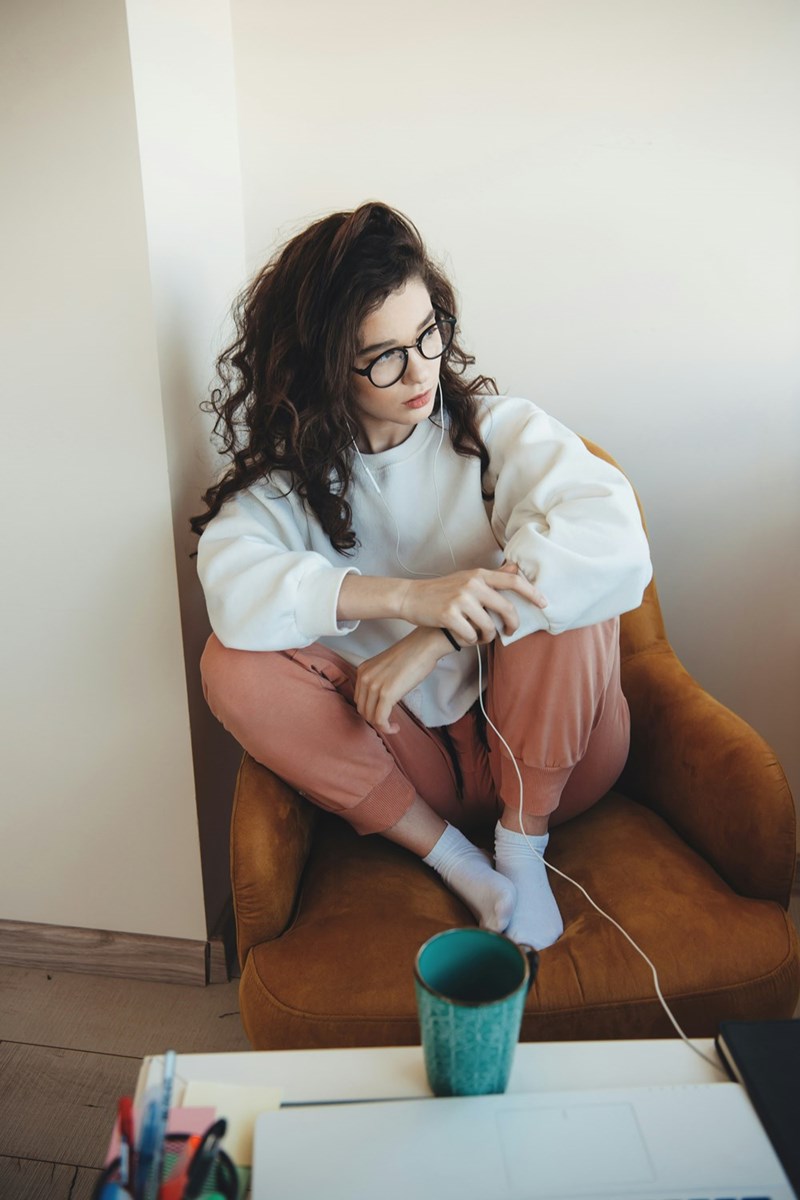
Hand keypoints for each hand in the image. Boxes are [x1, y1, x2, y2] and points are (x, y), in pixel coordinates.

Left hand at [354, 628, 447, 734]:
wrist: (423, 646)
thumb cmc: (411, 655)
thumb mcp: (386, 668)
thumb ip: (379, 681)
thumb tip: (382, 700)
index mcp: (363, 670)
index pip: (359, 699)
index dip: (370, 710)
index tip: (382, 714)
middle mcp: (364, 678)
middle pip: (362, 709)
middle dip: (374, 719)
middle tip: (388, 721)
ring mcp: (374, 686)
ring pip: (370, 716)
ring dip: (381, 725)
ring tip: (393, 725)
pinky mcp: (386, 694)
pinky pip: (380, 719)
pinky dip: (386, 728)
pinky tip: (395, 727)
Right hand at [397, 563, 546, 644]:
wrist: (411, 597)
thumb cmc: (441, 591)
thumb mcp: (467, 578)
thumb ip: (491, 577)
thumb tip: (516, 569)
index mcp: (479, 575)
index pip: (513, 581)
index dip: (532, 593)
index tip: (544, 604)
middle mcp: (472, 585)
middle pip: (506, 608)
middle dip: (512, 624)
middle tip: (510, 632)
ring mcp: (460, 600)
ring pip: (489, 627)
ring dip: (487, 636)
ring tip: (479, 635)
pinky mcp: (449, 615)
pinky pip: (472, 636)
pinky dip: (471, 640)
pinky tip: (464, 636)